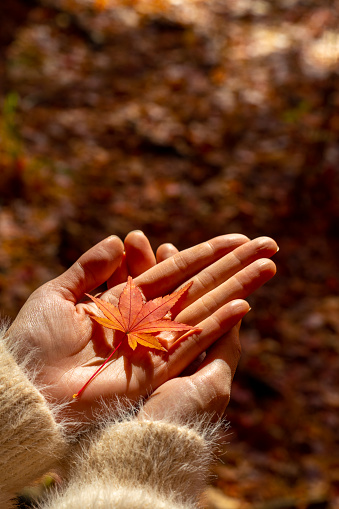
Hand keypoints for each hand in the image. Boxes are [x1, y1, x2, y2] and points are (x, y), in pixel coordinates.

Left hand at [7, 234, 276, 419]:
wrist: (27, 388)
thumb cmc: (34, 343)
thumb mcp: (57, 295)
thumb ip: (88, 268)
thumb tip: (118, 239)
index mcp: (123, 299)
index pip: (173, 270)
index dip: (204, 253)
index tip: (235, 239)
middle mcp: (145, 319)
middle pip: (197, 286)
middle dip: (232, 267)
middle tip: (267, 245)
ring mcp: (153, 343)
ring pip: (203, 309)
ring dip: (236, 289)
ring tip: (268, 267)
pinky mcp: (155, 369)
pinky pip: (192, 342)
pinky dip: (217, 324)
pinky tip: (243, 305)